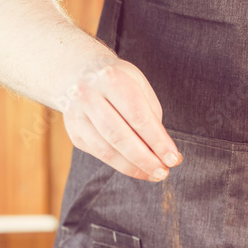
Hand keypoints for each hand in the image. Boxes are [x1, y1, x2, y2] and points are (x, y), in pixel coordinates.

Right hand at [62, 55, 181, 180]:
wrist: (78, 72)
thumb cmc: (118, 81)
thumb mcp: (138, 86)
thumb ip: (151, 116)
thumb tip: (163, 152)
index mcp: (111, 79)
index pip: (138, 116)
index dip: (157, 141)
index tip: (173, 158)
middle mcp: (89, 96)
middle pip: (119, 136)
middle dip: (144, 159)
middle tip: (163, 172)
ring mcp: (77, 115)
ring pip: (106, 151)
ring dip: (132, 168)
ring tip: (153, 175)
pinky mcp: (74, 132)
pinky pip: (99, 154)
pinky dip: (120, 164)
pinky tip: (135, 168)